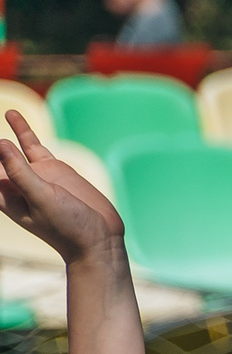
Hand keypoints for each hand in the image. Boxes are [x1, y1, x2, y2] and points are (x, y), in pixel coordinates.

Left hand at [0, 111, 121, 264]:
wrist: (99, 238)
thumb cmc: (67, 227)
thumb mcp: (42, 199)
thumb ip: (20, 173)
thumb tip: (1, 143)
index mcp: (5, 196)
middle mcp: (15, 184)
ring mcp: (33, 174)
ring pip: (7, 148)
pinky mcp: (52, 168)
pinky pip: (31, 145)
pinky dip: (21, 130)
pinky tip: (11, 115)